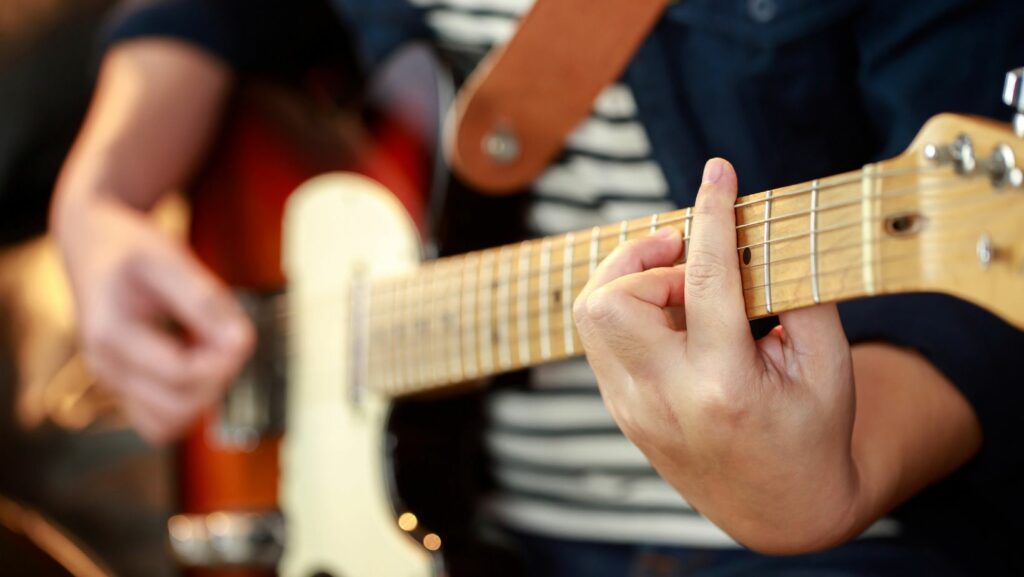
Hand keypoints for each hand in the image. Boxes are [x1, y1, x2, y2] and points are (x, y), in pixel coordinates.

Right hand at [57, 198, 253, 443]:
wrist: (93, 244)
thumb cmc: (131, 250)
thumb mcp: (170, 259)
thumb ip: (206, 301)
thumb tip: (238, 342)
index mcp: (111, 335)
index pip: (181, 374)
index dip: (222, 359)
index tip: (238, 333)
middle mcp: (105, 367)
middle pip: (176, 408)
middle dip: (215, 379)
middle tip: (225, 340)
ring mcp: (111, 382)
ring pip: (167, 424)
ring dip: (202, 395)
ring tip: (207, 351)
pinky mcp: (122, 389)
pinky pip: (159, 423)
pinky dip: (186, 403)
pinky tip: (194, 365)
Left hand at [574, 158, 860, 551]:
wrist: (782, 512)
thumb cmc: (813, 433)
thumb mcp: (829, 365)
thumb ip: (799, 292)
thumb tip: (762, 231)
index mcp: (723, 386)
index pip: (706, 278)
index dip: (711, 212)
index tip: (717, 171)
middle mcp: (663, 398)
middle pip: (608, 301)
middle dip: (643, 260)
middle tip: (688, 257)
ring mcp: (632, 409)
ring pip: (592, 318)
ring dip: (632, 283)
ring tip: (683, 286)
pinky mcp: (621, 411)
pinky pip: (603, 341)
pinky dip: (631, 312)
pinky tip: (674, 318)